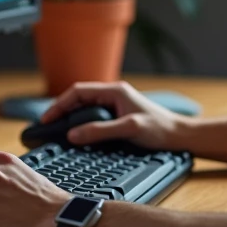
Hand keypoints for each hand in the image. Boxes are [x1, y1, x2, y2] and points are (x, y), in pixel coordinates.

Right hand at [40, 81, 184, 149]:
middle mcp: (114, 94)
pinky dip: (82, 123)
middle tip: (46, 127)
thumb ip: (100, 131)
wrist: (180, 135)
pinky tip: (77, 134)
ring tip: (57, 131)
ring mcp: (116, 104)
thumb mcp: (129, 129)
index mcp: (115, 91)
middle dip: (61, 110)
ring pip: (85, 108)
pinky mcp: (119, 115)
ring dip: (71, 117)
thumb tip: (72, 134)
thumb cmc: (159, 129)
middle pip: (79, 98)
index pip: (79, 91)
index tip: (47, 119)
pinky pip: (94, 116)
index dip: (59, 104)